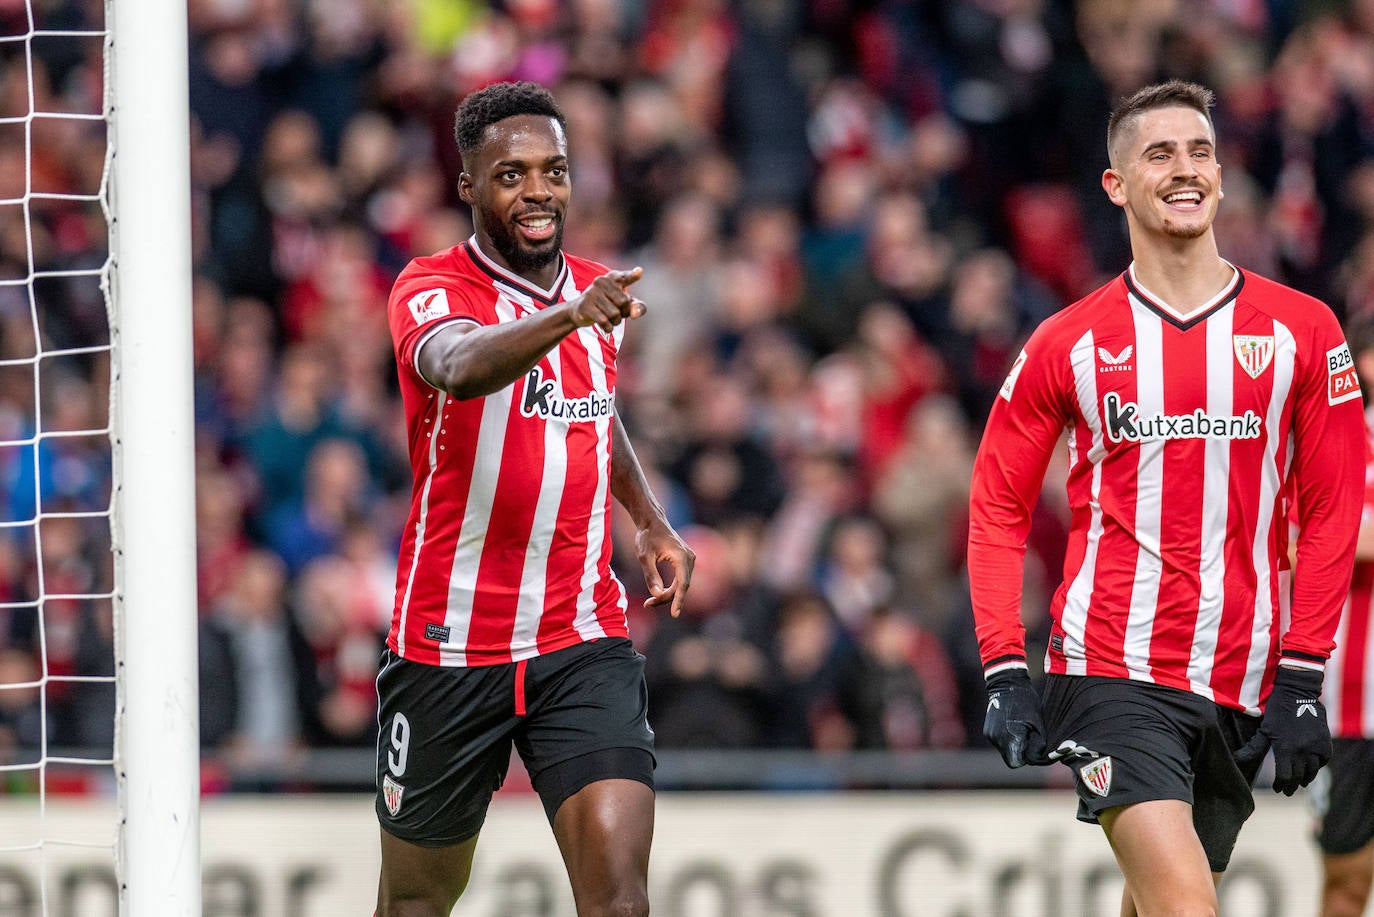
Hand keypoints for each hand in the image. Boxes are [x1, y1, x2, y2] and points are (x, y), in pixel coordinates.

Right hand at [569, 267, 645, 332]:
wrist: (579, 311)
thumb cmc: (606, 305)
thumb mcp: (624, 304)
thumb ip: (636, 307)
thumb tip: (635, 314)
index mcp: (613, 278)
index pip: (624, 277)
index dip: (632, 276)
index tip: (639, 272)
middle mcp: (601, 282)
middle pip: (624, 301)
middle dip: (624, 312)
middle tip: (616, 313)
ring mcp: (592, 293)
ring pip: (614, 314)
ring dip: (616, 321)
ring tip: (609, 318)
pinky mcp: (585, 306)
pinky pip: (604, 321)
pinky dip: (608, 327)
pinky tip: (606, 326)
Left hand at [635, 517, 693, 617]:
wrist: (652, 522)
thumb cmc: (647, 537)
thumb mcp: (644, 557)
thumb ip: (650, 575)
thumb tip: (656, 594)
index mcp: (681, 557)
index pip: (683, 584)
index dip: (678, 600)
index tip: (674, 614)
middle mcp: (689, 558)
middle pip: (682, 586)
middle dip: (666, 598)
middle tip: (647, 604)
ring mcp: (689, 560)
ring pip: (681, 585)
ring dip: (668, 595)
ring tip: (649, 601)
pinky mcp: (685, 561)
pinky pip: (680, 580)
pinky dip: (670, 588)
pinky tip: (658, 594)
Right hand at [983, 668, 1050, 767]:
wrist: (1007, 683)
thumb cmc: (1026, 702)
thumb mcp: (1038, 724)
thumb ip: (1038, 744)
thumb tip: (1036, 758)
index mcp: (1010, 738)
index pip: (1016, 763)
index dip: (1025, 759)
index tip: (1032, 748)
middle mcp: (996, 739)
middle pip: (1009, 757)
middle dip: (1019, 751)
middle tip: (1028, 737)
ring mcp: (990, 734)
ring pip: (1004, 749)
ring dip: (1012, 744)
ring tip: (1020, 729)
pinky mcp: (987, 730)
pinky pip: (998, 741)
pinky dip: (1006, 737)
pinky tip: (1012, 725)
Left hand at [1234, 666, 1330, 795]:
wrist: (1297, 694)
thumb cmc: (1276, 712)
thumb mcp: (1264, 730)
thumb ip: (1254, 748)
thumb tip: (1237, 759)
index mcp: (1284, 749)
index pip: (1284, 777)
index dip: (1281, 785)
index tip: (1278, 789)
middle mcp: (1302, 751)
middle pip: (1298, 777)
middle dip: (1292, 786)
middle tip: (1288, 791)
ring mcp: (1316, 747)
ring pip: (1312, 771)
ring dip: (1305, 779)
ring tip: (1300, 782)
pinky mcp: (1326, 743)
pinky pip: (1323, 761)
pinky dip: (1317, 766)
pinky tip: (1311, 768)